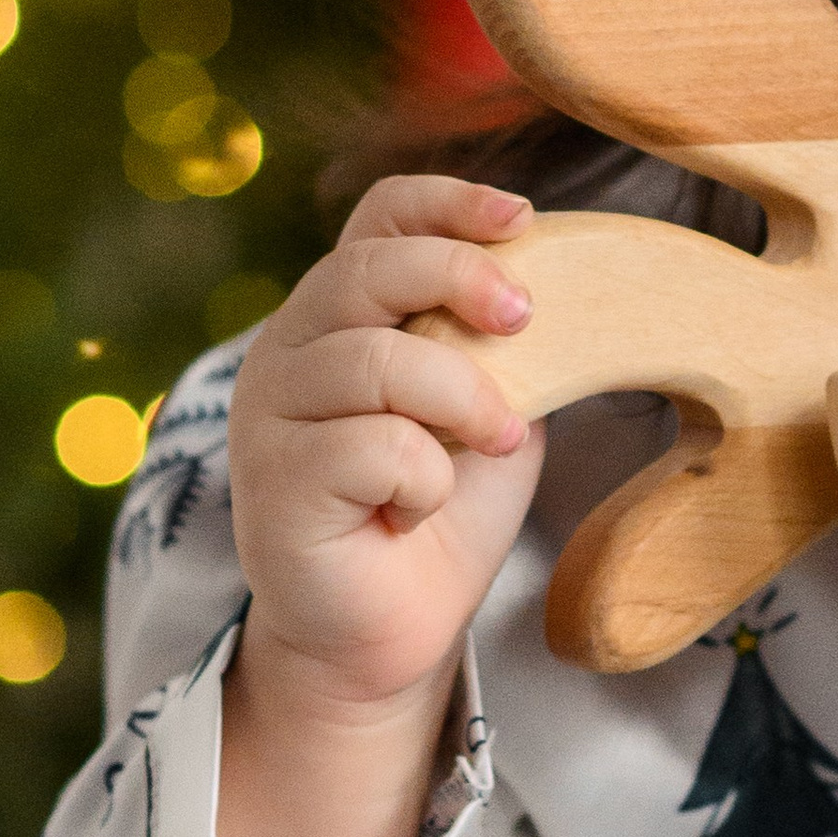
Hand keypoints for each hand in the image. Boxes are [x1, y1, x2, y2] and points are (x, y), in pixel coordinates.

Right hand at [227, 174, 544, 709]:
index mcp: (340, 315)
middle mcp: (290, 349)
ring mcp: (271, 414)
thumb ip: (506, 345)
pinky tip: (414, 512)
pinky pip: (372, 447)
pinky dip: (424, 480)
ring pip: (377, 360)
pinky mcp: (273, 483)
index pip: (377, 218)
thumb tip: (566, 281)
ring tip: (496, 440)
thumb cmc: (440, 512)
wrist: (389, 633)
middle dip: (461, 279)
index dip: (446, 203)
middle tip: (525, 319)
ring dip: (464, 399)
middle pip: (367, 268)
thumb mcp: (491, 406)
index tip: (522, 217)